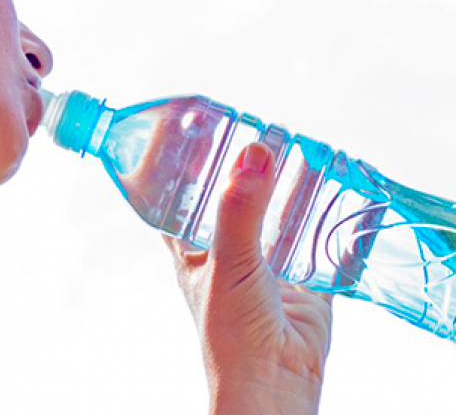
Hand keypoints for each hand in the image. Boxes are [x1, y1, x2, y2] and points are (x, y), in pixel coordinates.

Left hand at [165, 143, 332, 414]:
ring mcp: (266, 264)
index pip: (178, 199)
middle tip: (260, 132)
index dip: (182, 168)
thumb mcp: (227, 261)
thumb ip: (239, 209)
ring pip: (275, 216)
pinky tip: (337, 192)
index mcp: (193, 249)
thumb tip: (252, 154)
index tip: (195, 133)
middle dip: (244, 171)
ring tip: (299, 150)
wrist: (275, 382)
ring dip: (287, 189)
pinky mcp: (304, 280)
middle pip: (232, 200)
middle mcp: (227, 251)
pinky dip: (326, 220)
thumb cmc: (231, 331)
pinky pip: (317, 243)